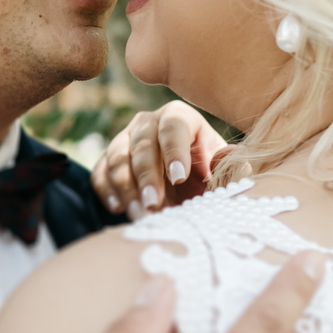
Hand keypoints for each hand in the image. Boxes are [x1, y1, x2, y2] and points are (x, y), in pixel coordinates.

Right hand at [92, 100, 227, 218]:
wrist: (184, 195)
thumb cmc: (206, 180)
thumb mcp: (222, 175)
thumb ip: (230, 168)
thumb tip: (232, 157)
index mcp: (179, 118)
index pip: (174, 127)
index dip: (175, 151)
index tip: (179, 178)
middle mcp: (148, 123)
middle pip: (142, 144)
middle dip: (147, 176)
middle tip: (154, 204)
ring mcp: (124, 141)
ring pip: (117, 157)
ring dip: (126, 188)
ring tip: (139, 214)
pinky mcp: (107, 162)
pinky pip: (100, 173)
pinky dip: (107, 191)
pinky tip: (118, 209)